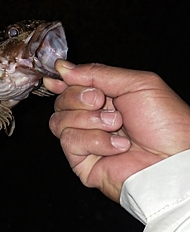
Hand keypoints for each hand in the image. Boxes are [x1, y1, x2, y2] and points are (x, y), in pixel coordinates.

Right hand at [44, 61, 189, 201]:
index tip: (57, 76)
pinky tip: (116, 146)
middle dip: (79, 97)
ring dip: (89, 120)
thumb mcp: (136, 83)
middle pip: (61, 101)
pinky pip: (69, 141)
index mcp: (106, 99)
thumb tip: (65, 68)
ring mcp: (87, 142)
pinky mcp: (83, 163)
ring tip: (115, 126)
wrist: (173, 160)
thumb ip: (98, 73)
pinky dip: (94, 140)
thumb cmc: (166, 124)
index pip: (72, 86)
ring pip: (59, 121)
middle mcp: (93, 120)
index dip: (62, 80)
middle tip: (101, 101)